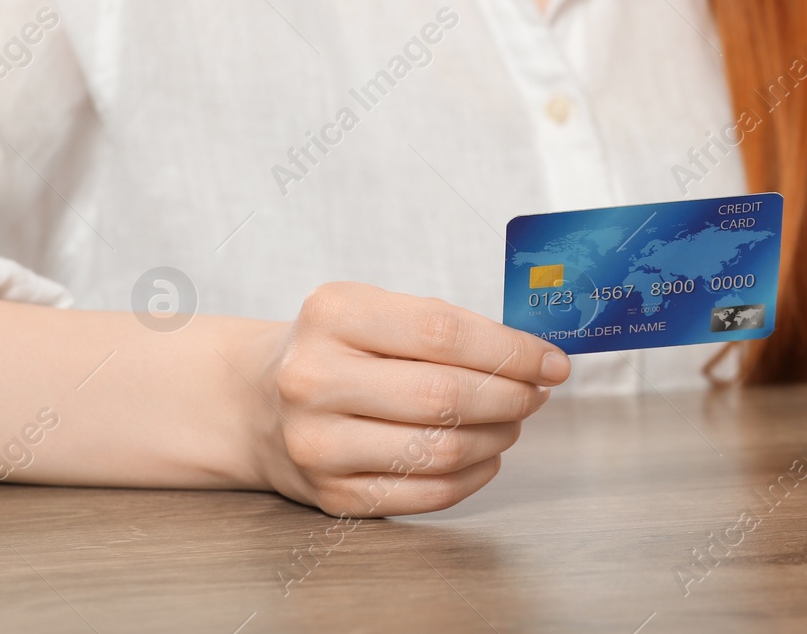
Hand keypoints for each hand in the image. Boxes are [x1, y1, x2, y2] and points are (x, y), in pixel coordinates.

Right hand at [247, 282, 569, 515]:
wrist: (255, 401)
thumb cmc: (337, 349)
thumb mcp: (375, 311)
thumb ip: (450, 327)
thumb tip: (536, 358)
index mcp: (334, 315)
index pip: (443, 333)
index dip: (511, 351)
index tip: (551, 361)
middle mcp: (315, 379)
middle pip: (444, 396)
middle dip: (510, 396)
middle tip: (536, 393)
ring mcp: (317, 443)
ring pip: (439, 449)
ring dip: (497, 436)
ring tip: (512, 420)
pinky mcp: (330, 494)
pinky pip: (425, 494)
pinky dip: (473, 475)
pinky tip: (486, 454)